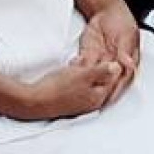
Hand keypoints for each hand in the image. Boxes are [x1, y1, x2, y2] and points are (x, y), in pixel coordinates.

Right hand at [2, 56, 125, 120]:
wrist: (34, 100)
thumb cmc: (59, 87)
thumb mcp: (84, 75)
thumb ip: (102, 71)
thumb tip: (119, 67)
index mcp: (99, 97)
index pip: (113, 79)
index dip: (113, 63)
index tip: (109, 51)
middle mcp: (92, 102)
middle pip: (102, 80)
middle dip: (99, 65)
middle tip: (95, 53)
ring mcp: (80, 102)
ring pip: (90, 80)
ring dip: (87, 68)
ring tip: (81, 59)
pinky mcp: (69, 99)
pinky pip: (79, 83)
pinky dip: (78, 73)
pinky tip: (73, 65)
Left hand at [76, 3, 142, 96]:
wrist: (107, 10)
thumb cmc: (121, 21)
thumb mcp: (126, 35)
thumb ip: (126, 51)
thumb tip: (129, 65)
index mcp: (126, 63)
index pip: (121, 80)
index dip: (115, 90)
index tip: (108, 99)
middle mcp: (113, 65)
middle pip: (106, 81)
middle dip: (98, 90)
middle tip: (90, 97)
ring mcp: (100, 61)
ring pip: (93, 76)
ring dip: (86, 81)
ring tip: (78, 84)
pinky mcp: (88, 56)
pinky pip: (82, 66)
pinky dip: (77, 69)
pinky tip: (71, 72)